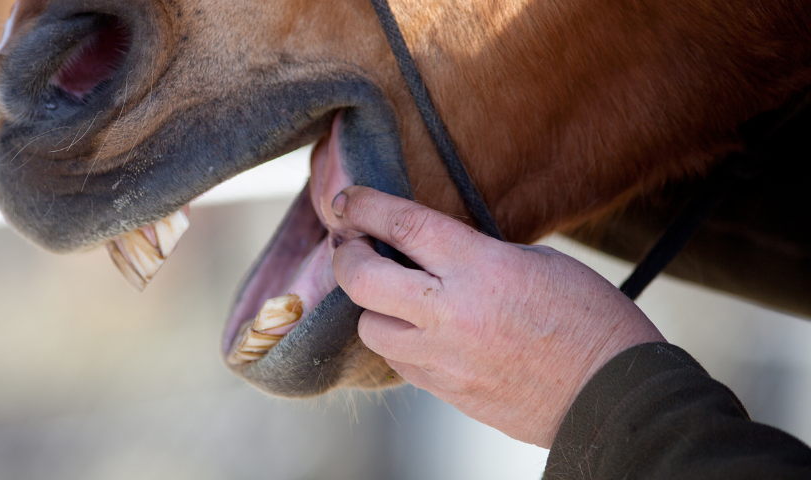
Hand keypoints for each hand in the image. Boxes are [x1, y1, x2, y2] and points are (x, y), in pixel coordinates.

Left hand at [330, 186, 664, 447]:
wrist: (614, 396)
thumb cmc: (591, 321)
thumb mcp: (539, 263)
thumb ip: (478, 255)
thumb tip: (432, 253)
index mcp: (481, 268)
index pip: (403, 226)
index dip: (365, 207)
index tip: (346, 201)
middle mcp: (452, 313)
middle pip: (362, 279)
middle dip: (346, 255)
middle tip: (351, 245)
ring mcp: (445, 359)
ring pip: (370, 328)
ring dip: (373, 307)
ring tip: (394, 296)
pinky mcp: (447, 393)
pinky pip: (399, 363)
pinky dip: (399, 342)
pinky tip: (419, 331)